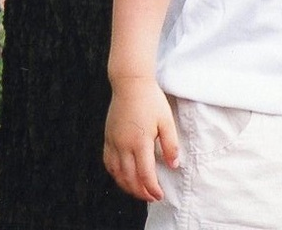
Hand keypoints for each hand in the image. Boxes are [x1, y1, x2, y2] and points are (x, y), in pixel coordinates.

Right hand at [103, 77, 178, 201]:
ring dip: (127, 186)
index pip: (145, 174)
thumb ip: (170, 144)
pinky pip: (108, 162)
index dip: (152, 189)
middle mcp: (123, 145)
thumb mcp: (167, 120)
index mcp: (140, 142)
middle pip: (129, 178)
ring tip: (138, 191)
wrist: (131, 84)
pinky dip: (115, 174)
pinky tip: (122, 177)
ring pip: (117, 173)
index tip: (159, 195)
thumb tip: (173, 165)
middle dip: (141, 192)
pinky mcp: (108, 138)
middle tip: (151, 198)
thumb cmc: (151, 100)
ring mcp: (113, 142)